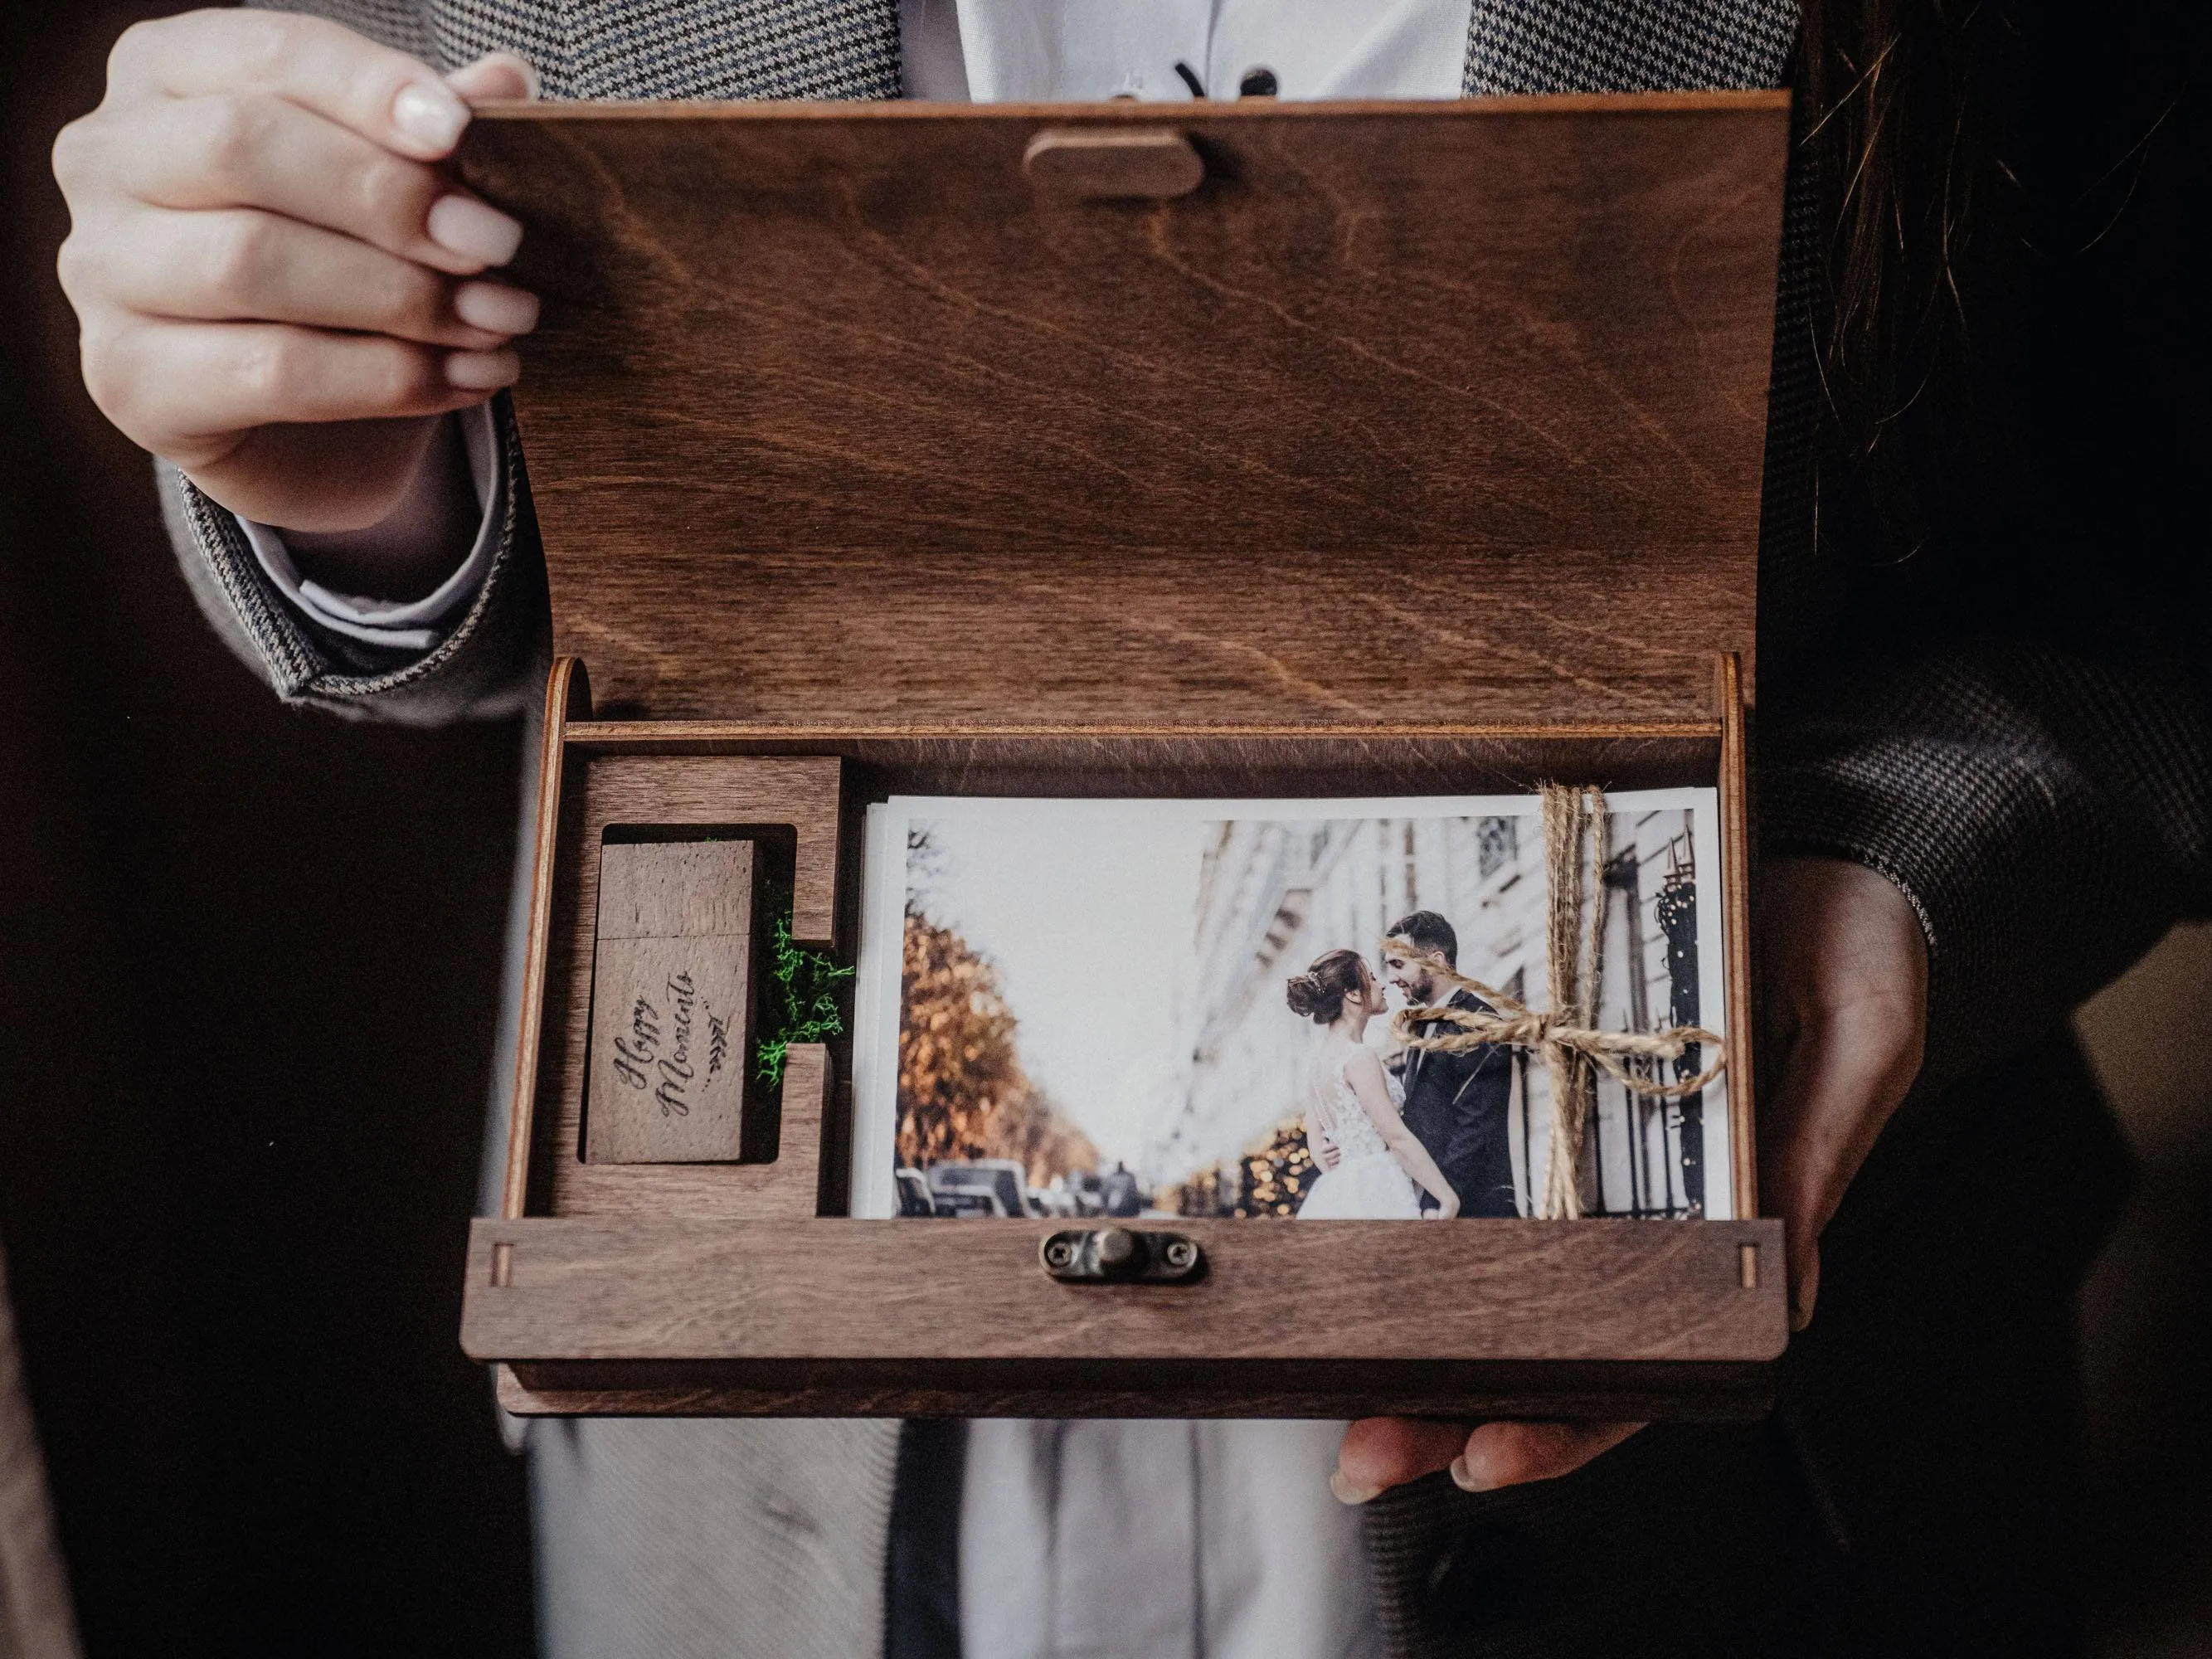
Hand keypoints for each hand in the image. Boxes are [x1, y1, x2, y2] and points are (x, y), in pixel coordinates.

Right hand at [53, 10, 538, 566]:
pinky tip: (467, 378)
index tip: (460, 131)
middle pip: (243, 148)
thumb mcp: (399, 189)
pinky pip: (271, 372)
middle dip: (389, 197)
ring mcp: (101, 270)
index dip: (367, 87)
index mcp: (166, 73)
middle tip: (500, 244)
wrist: (312, 429)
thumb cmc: (349, 273)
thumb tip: (506, 83)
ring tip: (500, 320)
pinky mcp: (129, 380)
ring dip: (400, 295)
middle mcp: (108, 158)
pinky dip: (387, 378)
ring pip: (250, 262)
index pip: (266, 54)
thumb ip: (437, 131)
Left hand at [1329, 855, 1927, 1503]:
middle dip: (1446, 1407)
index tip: (1489, 1454)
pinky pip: (1462, 1167)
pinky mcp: (1531, 1089)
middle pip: (1540, 1341)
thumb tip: (1789, 1287)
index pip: (1649, 1356)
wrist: (1818, 852)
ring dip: (1407, 1340)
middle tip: (1366, 1457)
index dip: (1571, 1418)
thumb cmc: (1855, 944)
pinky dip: (1402, 1218)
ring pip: (1484, 1277)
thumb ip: (1823, 1142)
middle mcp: (1641, 1206)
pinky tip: (1337, 1257)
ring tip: (1326, 1388)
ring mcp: (1578, 1154)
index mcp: (1728, 1220)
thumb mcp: (1861, 1031)